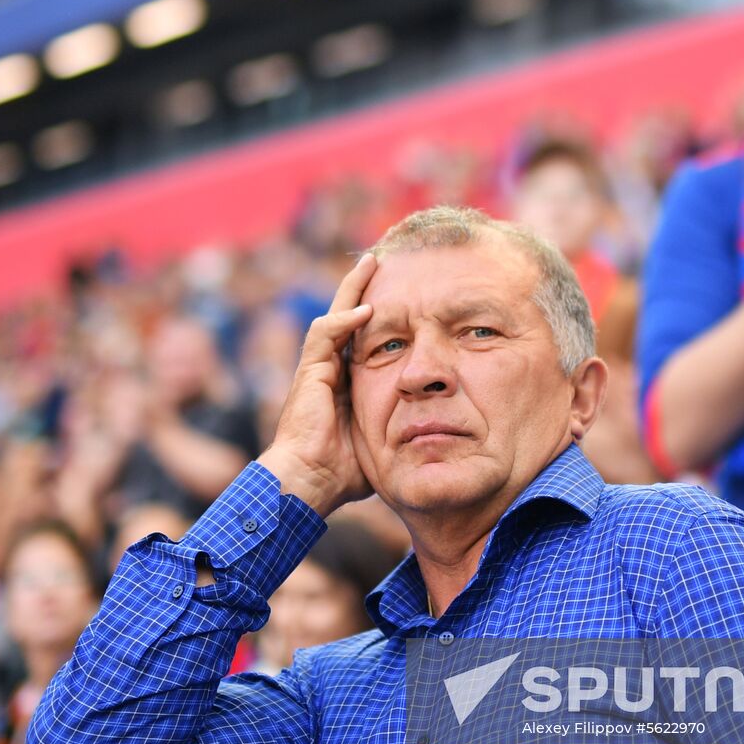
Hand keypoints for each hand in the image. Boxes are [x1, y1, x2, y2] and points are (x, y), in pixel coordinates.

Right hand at [258, 254, 377, 516]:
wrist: (308, 484)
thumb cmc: (342, 472)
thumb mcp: (382, 441)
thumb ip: (400, 427)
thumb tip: (435, 429)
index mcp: (343, 383)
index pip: (360, 338)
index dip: (376, 316)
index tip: (398, 295)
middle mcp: (327, 370)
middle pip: (346, 318)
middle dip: (361, 288)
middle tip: (378, 259)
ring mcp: (315, 370)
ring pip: (333, 317)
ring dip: (352, 290)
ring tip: (370, 264)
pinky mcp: (308, 374)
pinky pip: (325, 337)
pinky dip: (344, 322)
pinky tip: (365, 310)